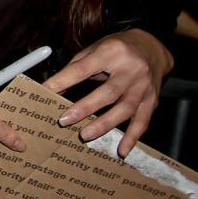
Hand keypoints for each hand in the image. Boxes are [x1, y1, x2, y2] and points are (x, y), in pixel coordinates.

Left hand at [44, 29, 172, 155]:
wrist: (151, 48)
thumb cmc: (116, 49)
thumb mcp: (94, 49)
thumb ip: (75, 68)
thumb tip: (53, 90)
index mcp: (112, 52)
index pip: (83, 69)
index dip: (63, 81)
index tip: (46, 92)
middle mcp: (131, 69)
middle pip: (108, 92)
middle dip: (85, 108)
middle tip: (64, 120)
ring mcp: (144, 86)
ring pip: (125, 108)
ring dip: (105, 124)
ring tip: (85, 135)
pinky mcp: (152, 100)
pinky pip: (143, 121)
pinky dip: (132, 137)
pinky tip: (121, 150)